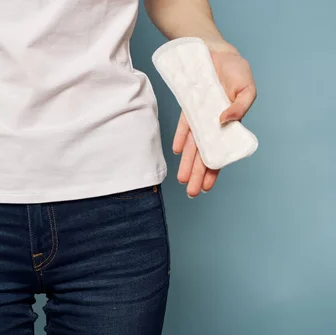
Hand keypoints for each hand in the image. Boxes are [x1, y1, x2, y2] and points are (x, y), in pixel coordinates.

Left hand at [172, 41, 256, 197]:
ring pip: (193, 143)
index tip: (208, 186)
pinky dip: (181, 136)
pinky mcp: (188, 105)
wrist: (216, 51)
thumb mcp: (247, 88)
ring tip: (182, 180)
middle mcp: (212, 123)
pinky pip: (184, 124)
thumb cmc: (235, 71)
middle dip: (198, 173)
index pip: (221, 152)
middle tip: (192, 193)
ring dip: (188, 162)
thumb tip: (225, 121)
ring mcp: (199, 115)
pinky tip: (178, 150)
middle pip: (204, 153)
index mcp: (229, 123)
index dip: (215, 169)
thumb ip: (240, 107)